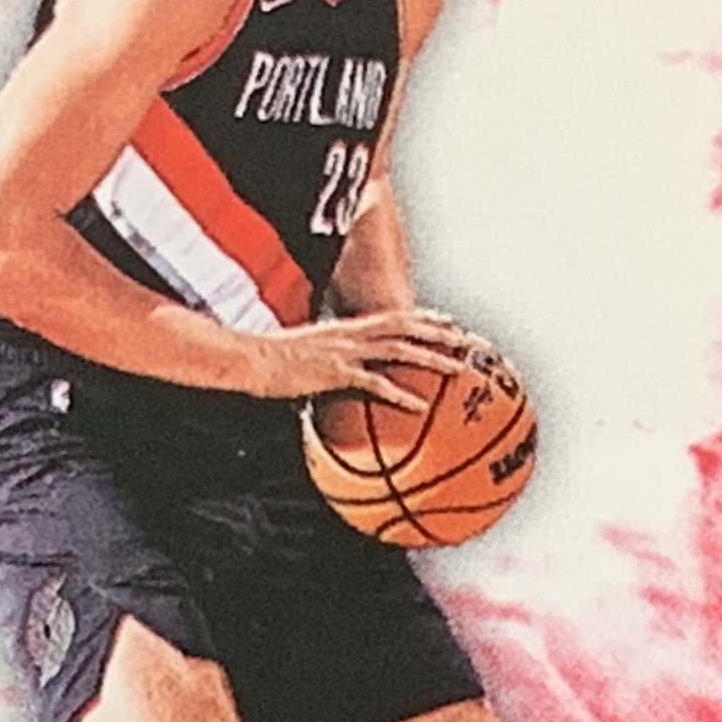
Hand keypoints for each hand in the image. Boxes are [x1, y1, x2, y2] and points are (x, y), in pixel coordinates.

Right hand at [229, 306, 480, 410]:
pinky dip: (399, 393)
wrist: (251, 360)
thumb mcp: (314, 353)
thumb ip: (337, 358)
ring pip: (399, 350)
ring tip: (459, 369)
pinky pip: (374, 383)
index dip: (424, 318)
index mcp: (348, 326)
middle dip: (441, 332)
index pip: (395, 316)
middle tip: (470, 341)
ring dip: (432, 358)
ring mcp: (345, 352)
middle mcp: (352, 333)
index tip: (451, 322)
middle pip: (406, 327)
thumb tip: (350, 374)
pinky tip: (419, 405)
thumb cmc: (277, 360)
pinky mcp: (335, 373)